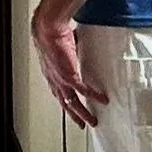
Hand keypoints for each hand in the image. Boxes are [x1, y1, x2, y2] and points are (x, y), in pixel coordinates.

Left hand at [31, 6, 105, 127]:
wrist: (48, 28)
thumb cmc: (51, 31)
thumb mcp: (62, 45)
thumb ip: (70, 49)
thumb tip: (78, 43)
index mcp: (51, 72)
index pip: (57, 91)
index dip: (64, 101)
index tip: (70, 107)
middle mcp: (54, 79)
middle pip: (64, 103)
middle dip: (73, 115)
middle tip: (81, 123)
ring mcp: (61, 80)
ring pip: (73, 103)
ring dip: (83, 113)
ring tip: (93, 120)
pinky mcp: (69, 76)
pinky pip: (84, 91)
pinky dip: (95, 95)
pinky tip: (103, 99)